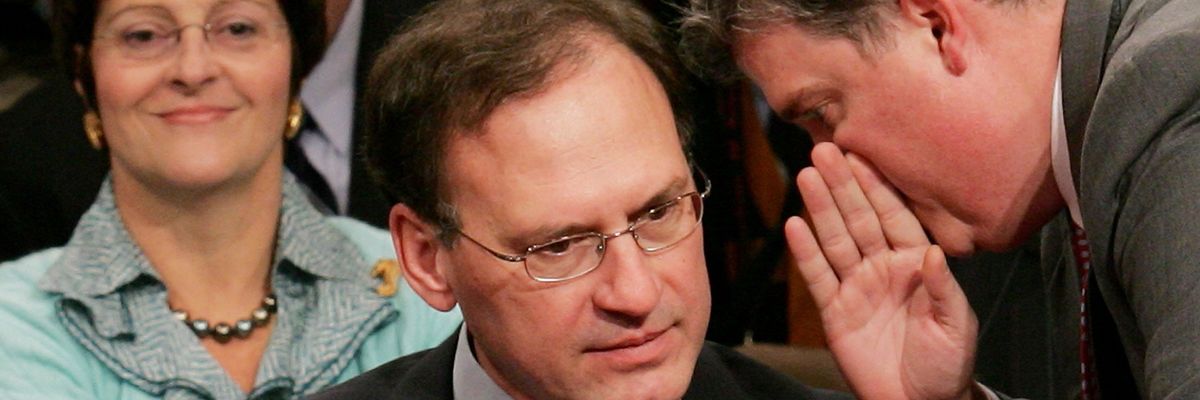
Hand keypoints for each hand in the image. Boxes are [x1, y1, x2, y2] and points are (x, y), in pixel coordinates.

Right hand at [786, 143, 977, 399]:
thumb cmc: (946, 366)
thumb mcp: (956, 326)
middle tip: (824, 151)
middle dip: (842, 185)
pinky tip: (794, 226)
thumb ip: (942, 288)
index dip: (877, 187)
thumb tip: (933, 253)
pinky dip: (805, 252)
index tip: (860, 155)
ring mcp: (857, 286)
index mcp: (916, 264)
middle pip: (858, 219)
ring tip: (806, 176)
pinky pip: (817, 276)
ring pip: (835, 239)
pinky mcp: (834, 310)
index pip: (894, 216)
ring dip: (820, 208)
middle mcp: (884, 268)